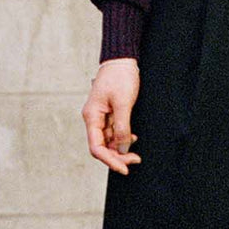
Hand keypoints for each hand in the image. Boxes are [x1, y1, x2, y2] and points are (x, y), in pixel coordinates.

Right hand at [84, 57, 141, 174]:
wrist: (122, 60)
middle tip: (135, 160)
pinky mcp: (110, 114)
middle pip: (102, 147)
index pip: (96, 147)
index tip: (124, 168)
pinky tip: (133, 139)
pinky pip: (113, 133)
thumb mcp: (123, 103)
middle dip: (117, 156)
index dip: (109, 160)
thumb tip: (121, 150)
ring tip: (136, 153)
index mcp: (92, 117)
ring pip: (108, 142)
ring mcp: (101, 118)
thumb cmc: (120, 78)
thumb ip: (121, 127)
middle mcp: (94, 119)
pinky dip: (122, 139)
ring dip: (120, 150)